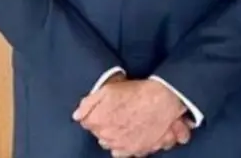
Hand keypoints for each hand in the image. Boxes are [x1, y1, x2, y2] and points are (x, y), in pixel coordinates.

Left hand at [72, 78, 188, 155]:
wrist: (163, 99)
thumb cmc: (136, 92)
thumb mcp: (108, 89)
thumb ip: (88, 103)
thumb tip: (77, 116)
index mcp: (96, 121)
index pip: (87, 123)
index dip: (95, 115)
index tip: (103, 109)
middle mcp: (107, 137)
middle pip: (100, 135)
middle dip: (105, 126)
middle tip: (116, 115)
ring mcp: (122, 145)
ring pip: (111, 145)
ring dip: (115, 137)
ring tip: (125, 125)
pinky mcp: (136, 150)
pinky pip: (125, 153)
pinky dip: (126, 146)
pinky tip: (132, 136)